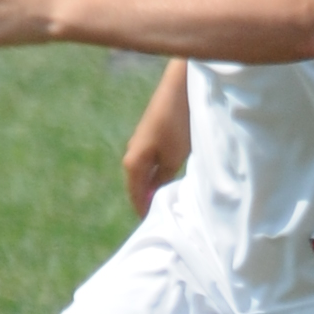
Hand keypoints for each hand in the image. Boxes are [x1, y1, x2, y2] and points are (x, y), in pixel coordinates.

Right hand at [122, 97, 189, 213]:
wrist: (180, 88)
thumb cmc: (177, 124)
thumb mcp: (173, 158)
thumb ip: (163, 179)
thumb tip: (155, 194)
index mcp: (132, 163)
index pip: (136, 196)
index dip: (144, 211)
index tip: (153, 226)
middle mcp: (132, 154)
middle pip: (139, 185)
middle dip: (149, 200)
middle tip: (163, 216)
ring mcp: (141, 143)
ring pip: (146, 173)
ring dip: (155, 186)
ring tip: (169, 199)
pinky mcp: (152, 135)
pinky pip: (152, 161)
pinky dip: (159, 172)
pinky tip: (171, 176)